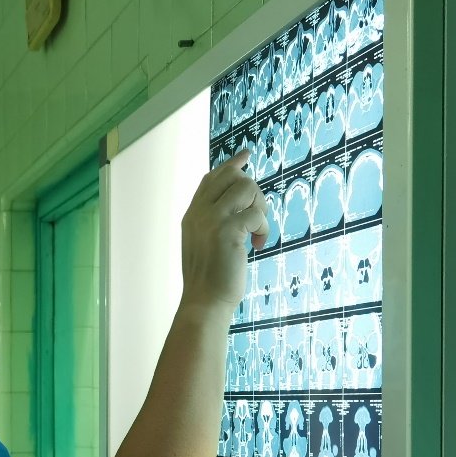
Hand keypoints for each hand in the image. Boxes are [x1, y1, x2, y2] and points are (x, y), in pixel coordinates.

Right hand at [180, 150, 268, 309]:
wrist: (204, 302)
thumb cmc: (209, 278)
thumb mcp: (205, 243)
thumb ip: (213, 220)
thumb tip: (237, 200)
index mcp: (192, 215)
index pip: (212, 178)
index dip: (232, 165)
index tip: (246, 155)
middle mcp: (199, 213)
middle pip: (234, 176)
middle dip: (254, 192)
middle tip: (256, 217)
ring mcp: (211, 220)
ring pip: (248, 188)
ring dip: (260, 208)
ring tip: (257, 231)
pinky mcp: (227, 231)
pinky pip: (256, 214)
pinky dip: (263, 228)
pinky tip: (258, 244)